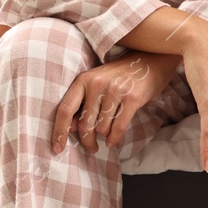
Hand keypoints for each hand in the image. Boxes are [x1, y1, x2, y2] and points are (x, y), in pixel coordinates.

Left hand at [52, 50, 177, 153]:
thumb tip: (70, 128)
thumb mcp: (97, 83)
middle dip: (87, 141)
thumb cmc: (120, 76)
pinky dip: (114, 138)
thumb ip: (82, 103)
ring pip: (102, 128)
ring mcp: (115, 90)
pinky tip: (112, 141)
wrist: (151, 59)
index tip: (57, 148)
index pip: (65, 109)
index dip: (59, 132)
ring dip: (104, 135)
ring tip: (109, 132)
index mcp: (84, 79)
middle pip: (84, 124)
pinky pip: (118, 128)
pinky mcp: (132, 98)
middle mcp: (97, 83)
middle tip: (91, 148)